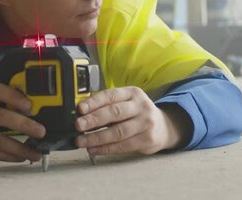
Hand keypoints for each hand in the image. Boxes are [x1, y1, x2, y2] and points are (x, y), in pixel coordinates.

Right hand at [0, 83, 45, 163]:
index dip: (13, 96)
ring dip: (19, 148)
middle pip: (0, 116)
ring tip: (35, 152)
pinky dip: (9, 156)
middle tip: (40, 131)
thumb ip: (10, 103)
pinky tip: (22, 157)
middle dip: (23, 124)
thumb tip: (38, 108)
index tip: (29, 105)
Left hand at [74, 86, 189, 155]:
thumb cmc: (136, 113)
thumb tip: (81, 113)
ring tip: (82, 141)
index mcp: (132, 93)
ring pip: (118, 132)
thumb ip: (107, 105)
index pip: (111, 95)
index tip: (80, 109)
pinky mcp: (147, 139)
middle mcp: (141, 106)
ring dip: (96, 138)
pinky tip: (93, 149)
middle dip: (93, 119)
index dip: (94, 102)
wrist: (163, 126)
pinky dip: (106, 149)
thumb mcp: (126, 102)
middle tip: (78, 125)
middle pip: (114, 113)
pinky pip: (123, 146)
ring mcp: (146, 123)